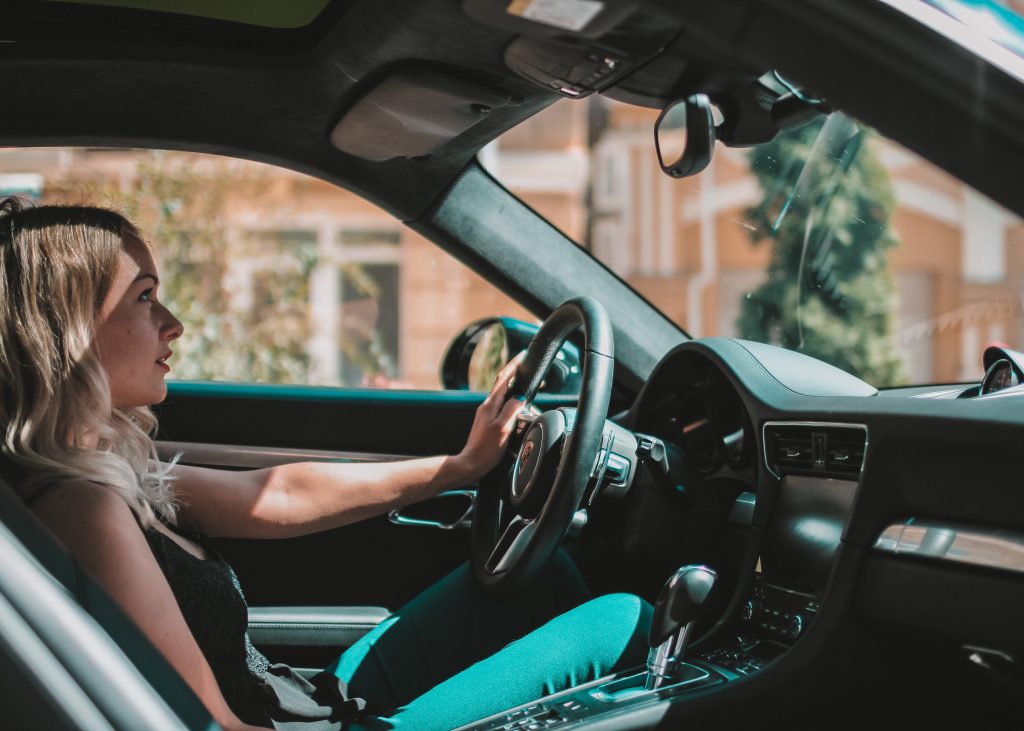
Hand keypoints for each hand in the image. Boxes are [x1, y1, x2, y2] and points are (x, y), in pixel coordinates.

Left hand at [457, 353, 525, 479]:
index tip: (522, 356)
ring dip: (515, 390)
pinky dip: (512, 403)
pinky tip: (518, 408)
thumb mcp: (503, 428)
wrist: (472, 463)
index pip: (503, 379)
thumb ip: (512, 409)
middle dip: (516, 376)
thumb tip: (521, 396)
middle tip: (529, 371)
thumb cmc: (486, 449)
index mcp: (490, 405)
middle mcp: (487, 406)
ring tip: (527, 388)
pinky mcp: (488, 422)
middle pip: (503, 385)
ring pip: (503, 396)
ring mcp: (486, 414)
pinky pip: (502, 407)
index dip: (513, 366)